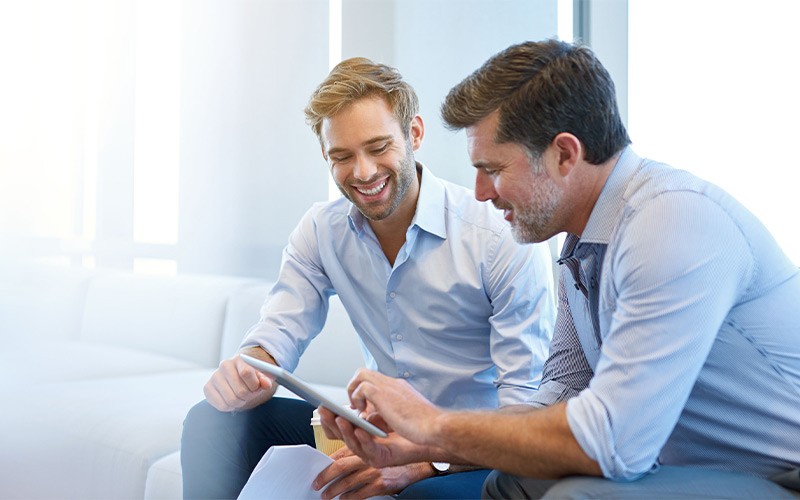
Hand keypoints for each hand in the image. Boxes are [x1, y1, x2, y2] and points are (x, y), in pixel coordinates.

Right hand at [203, 349, 275, 410]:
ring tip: (242, 397)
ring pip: (231, 400)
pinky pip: (222, 405)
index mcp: (239, 359)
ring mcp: (214, 377)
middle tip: (250, 394)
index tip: (258, 388)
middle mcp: (224, 366)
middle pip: (240, 391)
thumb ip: (265, 380)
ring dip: (240, 402)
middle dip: (249, 396)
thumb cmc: (251, 377)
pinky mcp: (207, 388)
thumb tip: (266, 384)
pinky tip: (232, 400)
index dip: (255, 385)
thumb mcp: (261, 376)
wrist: (237, 377)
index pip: (246, 373)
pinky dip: (230, 407)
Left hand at [312, 446, 431, 499]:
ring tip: (326, 495)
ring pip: (347, 482)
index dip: (327, 462)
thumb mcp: (379, 444)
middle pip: (340, 467)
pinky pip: (360, 493)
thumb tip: (342, 456)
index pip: (341, 453)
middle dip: (325, 477)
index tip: (318, 469)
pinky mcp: (381, 484)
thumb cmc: (398, 453)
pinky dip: (350, 498)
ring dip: (334, 490)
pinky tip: (344, 499)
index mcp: (365, 446)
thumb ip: (362, 447)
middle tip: (316, 484)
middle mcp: (368, 457)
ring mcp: (374, 471)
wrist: (417, 463)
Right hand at [321, 407, 439, 468]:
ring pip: (353, 443)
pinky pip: (370, 450)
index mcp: (364, 431)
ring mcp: (374, 452)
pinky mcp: (383, 459)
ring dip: (345, 430)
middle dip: (331, 423)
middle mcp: (366, 443)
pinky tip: (361, 430)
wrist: (433, 433)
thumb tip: (358, 397)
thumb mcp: (386, 406)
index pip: (342, 426)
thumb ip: (369, 404)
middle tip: (324, 411)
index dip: (331, 418)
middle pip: (342, 435)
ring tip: (341, 418)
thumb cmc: (413, 420)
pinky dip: (364, 440)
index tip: (323, 406)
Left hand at [347, 369, 442, 443]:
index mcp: (399, 387)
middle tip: (356, 405)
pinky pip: (361, 387)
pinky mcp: (382, 394)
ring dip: (354, 391)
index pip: (376, 379)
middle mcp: (393, 383)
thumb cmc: (423, 426)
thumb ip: (386, 413)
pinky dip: (358, 399)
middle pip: (365, 372)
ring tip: (356, 408)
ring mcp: (388, 386)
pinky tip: (364, 413)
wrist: (434, 426)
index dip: (366, 390)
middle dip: (355, 387)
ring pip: (360, 374)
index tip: (363, 406)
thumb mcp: (402, 416)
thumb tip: (369, 417)